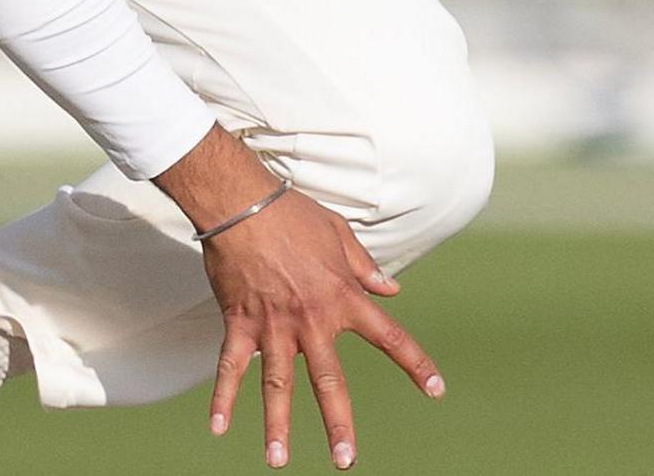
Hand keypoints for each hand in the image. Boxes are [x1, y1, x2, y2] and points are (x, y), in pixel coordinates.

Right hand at [155, 126, 444, 467]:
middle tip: (345, 460)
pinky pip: (230, 368)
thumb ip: (365, 267)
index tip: (435, 391)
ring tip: (278, 461)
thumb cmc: (293, 214)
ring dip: (277, 425)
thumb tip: (391, 290)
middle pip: (328, 381)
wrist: (242, 204)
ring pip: (277, 385)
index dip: (415, 364)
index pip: (389, 336)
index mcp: (343, 297)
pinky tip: (218, 428)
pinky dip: (223, 397)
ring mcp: (274, 326)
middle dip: (338, 423)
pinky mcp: (240, 324)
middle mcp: (312, 320)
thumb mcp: (339, 234)